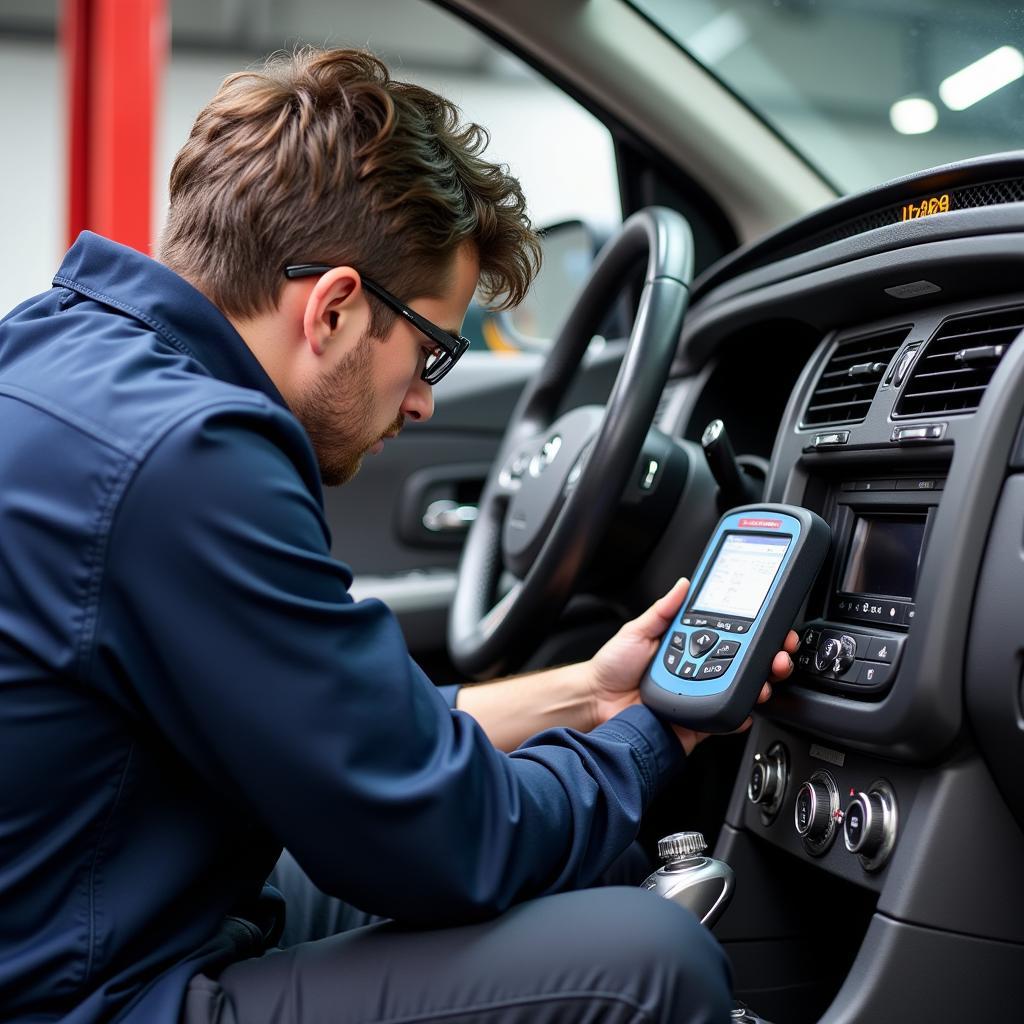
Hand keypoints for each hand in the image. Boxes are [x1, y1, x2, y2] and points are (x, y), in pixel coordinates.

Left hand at [588, 577, 799, 754]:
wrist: (596, 701)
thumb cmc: (614, 667)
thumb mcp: (638, 630)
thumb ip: (663, 609)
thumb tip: (684, 584)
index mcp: (690, 646)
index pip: (731, 636)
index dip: (755, 633)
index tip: (773, 625)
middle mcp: (700, 671)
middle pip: (744, 664)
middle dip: (769, 658)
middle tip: (779, 653)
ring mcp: (700, 696)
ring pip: (740, 691)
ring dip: (760, 683)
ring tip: (765, 677)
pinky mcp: (696, 721)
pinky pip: (724, 720)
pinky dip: (739, 714)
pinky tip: (747, 706)